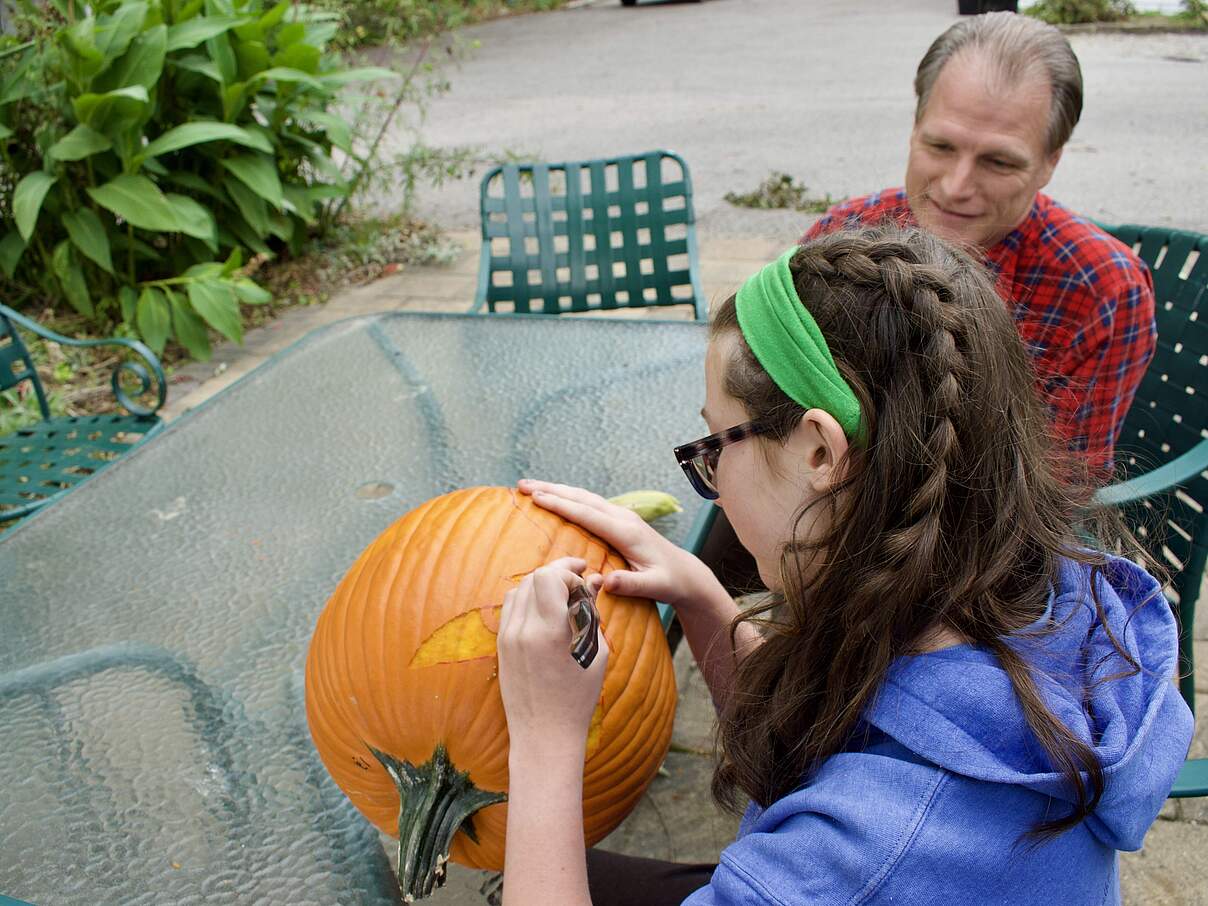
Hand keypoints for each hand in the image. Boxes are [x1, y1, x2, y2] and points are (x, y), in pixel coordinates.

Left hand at [497, 557, 609, 755]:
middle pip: (533, 577)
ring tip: (562, 594)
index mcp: (549, 632)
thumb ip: (591, 613)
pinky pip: (510, 607)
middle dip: (558, 574)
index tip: (584, 586)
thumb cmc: (577, 699)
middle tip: (579, 579)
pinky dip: (527, 599)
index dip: (568, 574)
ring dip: (541, 584)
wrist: (544, 735)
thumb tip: (594, 582)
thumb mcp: (595, 653)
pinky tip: (544, 609)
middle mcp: (523, 630)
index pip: (548, 577)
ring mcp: (507, 637)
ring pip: (519, 588)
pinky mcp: (501, 645)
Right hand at [518, 479, 712, 610]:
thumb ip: (631, 584)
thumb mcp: (654, 587)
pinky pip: (589, 504)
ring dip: (557, 490)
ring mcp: (621, 516)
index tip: (537, 498)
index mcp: (626, 531)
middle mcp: (622, 518)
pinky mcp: (619, 520)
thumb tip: (606, 582)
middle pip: (582, 498)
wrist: (686, 573)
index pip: (588, 514)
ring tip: (530, 487)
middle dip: (552, 490)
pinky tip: (555, 498)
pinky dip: (569, 498)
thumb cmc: (669, 582)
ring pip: (584, 497)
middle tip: (522, 485)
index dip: (561, 505)